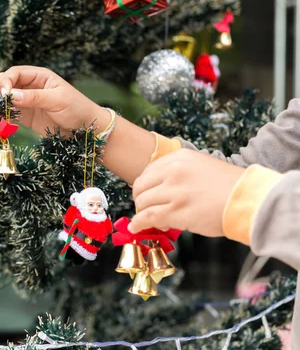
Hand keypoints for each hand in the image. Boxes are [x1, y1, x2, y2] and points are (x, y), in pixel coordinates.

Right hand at [0, 66, 104, 135]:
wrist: (86, 129)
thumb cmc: (77, 108)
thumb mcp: (57, 100)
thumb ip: (35, 97)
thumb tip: (11, 95)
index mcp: (39, 76)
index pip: (15, 73)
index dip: (5, 81)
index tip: (2, 95)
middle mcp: (30, 86)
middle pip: (5, 82)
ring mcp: (26, 101)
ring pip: (4, 98)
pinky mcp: (25, 116)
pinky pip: (8, 113)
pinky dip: (2, 116)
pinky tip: (1, 122)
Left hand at [129, 149, 244, 236]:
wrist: (249, 200)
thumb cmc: (230, 187)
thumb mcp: (201, 167)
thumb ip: (178, 174)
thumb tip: (160, 191)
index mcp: (179, 157)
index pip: (148, 171)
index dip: (146, 186)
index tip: (149, 195)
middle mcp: (173, 171)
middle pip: (140, 186)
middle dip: (141, 199)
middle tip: (148, 209)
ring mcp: (173, 190)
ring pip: (142, 202)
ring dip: (142, 213)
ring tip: (151, 221)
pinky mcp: (174, 211)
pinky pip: (147, 216)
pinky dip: (138, 223)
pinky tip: (137, 228)